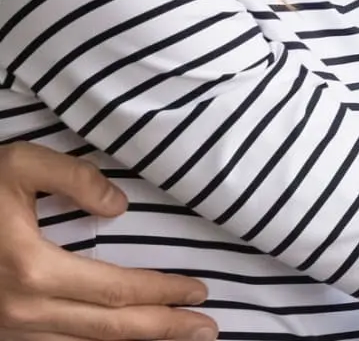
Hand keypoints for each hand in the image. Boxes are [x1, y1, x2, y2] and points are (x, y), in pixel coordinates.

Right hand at [0, 143, 215, 339]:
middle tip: (208, 331)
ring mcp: (6, 329)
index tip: (200, 291)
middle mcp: (21, 309)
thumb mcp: (19, 165)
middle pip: (108, 328)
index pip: (117, 290)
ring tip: (179, 340)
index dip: (163, 293)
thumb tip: (119, 207)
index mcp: (32, 269)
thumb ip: (75, 178)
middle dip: (163, 330)